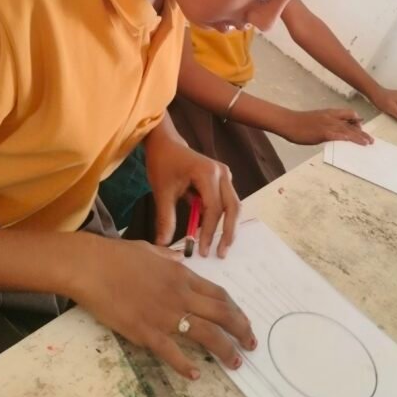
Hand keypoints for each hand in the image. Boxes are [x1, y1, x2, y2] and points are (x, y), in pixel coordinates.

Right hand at [70, 235, 256, 379]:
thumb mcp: (149, 250)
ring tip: (236, 363)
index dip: (235, 310)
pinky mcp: (146, 332)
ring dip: (225, 350)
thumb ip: (167, 257)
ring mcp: (164, 315)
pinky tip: (194, 375)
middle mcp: (180, 295)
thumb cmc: (116, 256)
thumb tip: (179, 258)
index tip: (244, 322)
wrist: (90, 266)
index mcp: (181, 275)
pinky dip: (185, 366)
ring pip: (206, 334)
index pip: (219, 295)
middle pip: (221, 314)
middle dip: (241, 331)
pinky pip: (172, 352)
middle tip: (251, 345)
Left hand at [145, 138, 238, 256]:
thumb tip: (163, 245)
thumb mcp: (162, 192)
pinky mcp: (222, 178)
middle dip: (228, 232)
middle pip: (232, 207)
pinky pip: (227, 200)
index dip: (208, 231)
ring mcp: (224, 174)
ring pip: (233, 204)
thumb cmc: (163, 163)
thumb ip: (166, 218)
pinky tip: (215, 233)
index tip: (201, 250)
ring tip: (221, 247)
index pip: (213, 208)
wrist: (165, 142)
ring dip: (229, 226)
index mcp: (207, 174)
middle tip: (220, 253)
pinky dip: (224, 217)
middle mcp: (221, 173)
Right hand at [275, 107, 373, 145]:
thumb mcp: (316, 119)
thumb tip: (333, 130)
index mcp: (329, 112)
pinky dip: (348, 138)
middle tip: (370, 139)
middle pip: (351, 123)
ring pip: (348, 130)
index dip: (356, 120)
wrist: (288, 122)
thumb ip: (326, 123)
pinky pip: (339, 136)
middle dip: (361, 131)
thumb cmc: (299, 122)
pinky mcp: (324, 133)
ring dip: (359, 137)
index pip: (348, 114)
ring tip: (368, 142)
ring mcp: (328, 124)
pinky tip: (355, 142)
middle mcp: (331, 117)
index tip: (361, 126)